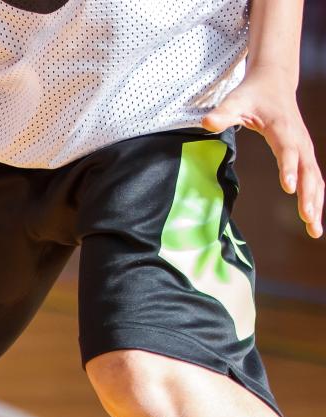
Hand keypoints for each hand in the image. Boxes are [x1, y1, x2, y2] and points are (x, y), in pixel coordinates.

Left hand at [204, 74, 322, 238]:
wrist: (275, 82)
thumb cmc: (253, 93)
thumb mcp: (235, 100)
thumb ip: (222, 113)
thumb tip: (206, 123)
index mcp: (283, 128)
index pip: (288, 150)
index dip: (289, 168)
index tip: (289, 188)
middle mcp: (299, 139)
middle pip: (309, 170)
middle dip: (309, 195)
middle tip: (308, 219)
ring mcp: (305, 148)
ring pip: (316, 179)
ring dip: (316, 203)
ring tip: (314, 230)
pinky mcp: (305, 155)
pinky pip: (314, 179)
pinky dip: (316, 199)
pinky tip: (313, 220)